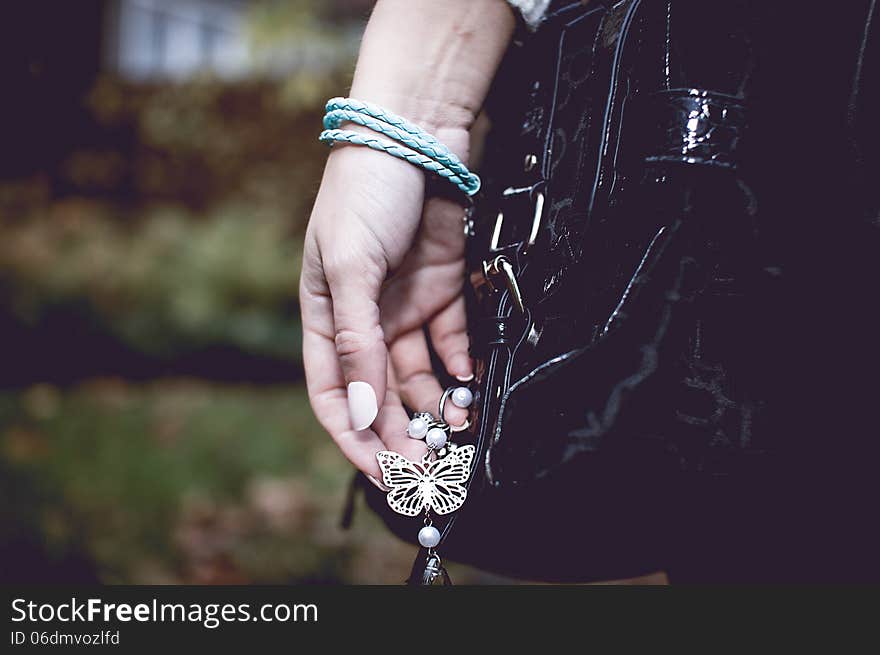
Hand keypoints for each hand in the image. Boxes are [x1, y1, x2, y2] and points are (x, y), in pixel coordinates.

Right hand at [300, 130, 471, 479]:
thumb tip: (361, 413)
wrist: (415, 136)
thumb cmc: (365, 193)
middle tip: (431, 466)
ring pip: (420, 374)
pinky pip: (452, 342)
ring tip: (458, 427)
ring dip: (436, 403)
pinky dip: (462, 365)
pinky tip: (471, 382)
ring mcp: (404, 307)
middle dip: (402, 431)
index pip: (333, 393)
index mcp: (325, 316)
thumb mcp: (351, 266)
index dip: (354, 436)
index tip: (383, 474)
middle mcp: (364, 320)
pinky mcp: (442, 291)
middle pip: (381, 393)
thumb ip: (357, 340)